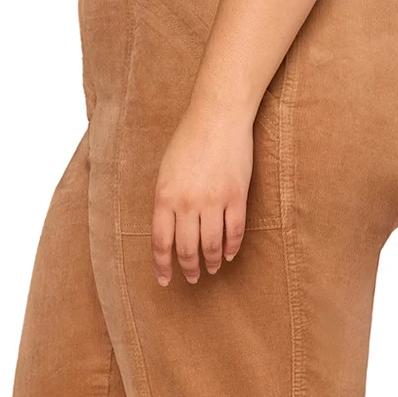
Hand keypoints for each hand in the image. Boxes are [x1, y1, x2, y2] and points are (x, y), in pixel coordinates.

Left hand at [151, 102, 253, 285]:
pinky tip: (228, 255)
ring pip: (210, 245)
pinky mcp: (237, 196)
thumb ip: (166, 202)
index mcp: (165, 197)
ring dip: (210, 262)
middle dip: (188, 268)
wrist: (218, 116)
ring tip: (211, 269)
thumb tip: (169, 232)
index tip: (164, 280)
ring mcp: (213, 201)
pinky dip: (231, 247)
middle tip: (191, 278)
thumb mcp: (166, 172)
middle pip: (186, 248)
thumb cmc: (188, 140)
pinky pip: (234, 231)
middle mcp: (187, 203)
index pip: (161, 242)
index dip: (162, 265)